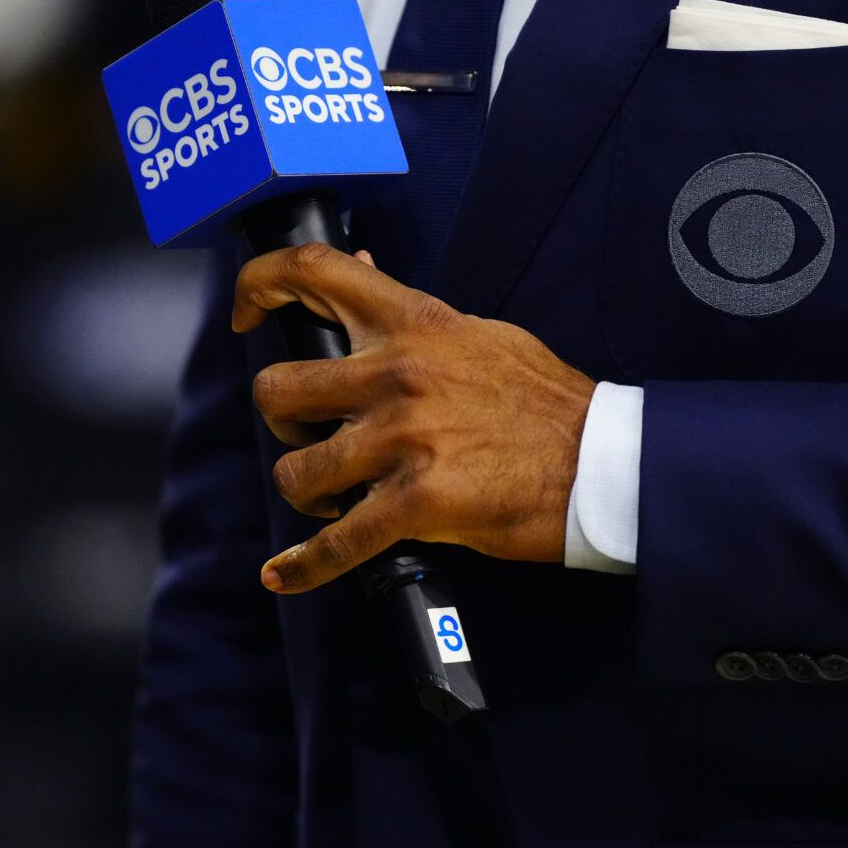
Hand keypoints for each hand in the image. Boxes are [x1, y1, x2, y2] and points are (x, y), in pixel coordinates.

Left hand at [234, 244, 595, 593]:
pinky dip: (305, 565)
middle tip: (308, 438)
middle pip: (278, 391)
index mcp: (413, 322)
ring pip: (296, 471)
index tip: (246, 313)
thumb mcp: (479, 334)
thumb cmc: (544, 402)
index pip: (313, 273)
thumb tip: (363, 273)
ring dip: (306, 492)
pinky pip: (337, 541)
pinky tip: (287, 574)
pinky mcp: (416, 503)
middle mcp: (397, 373)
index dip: (260, 285)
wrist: (601, 463)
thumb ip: (412, 315)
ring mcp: (403, 439)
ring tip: (333, 498)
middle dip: (282, 425)